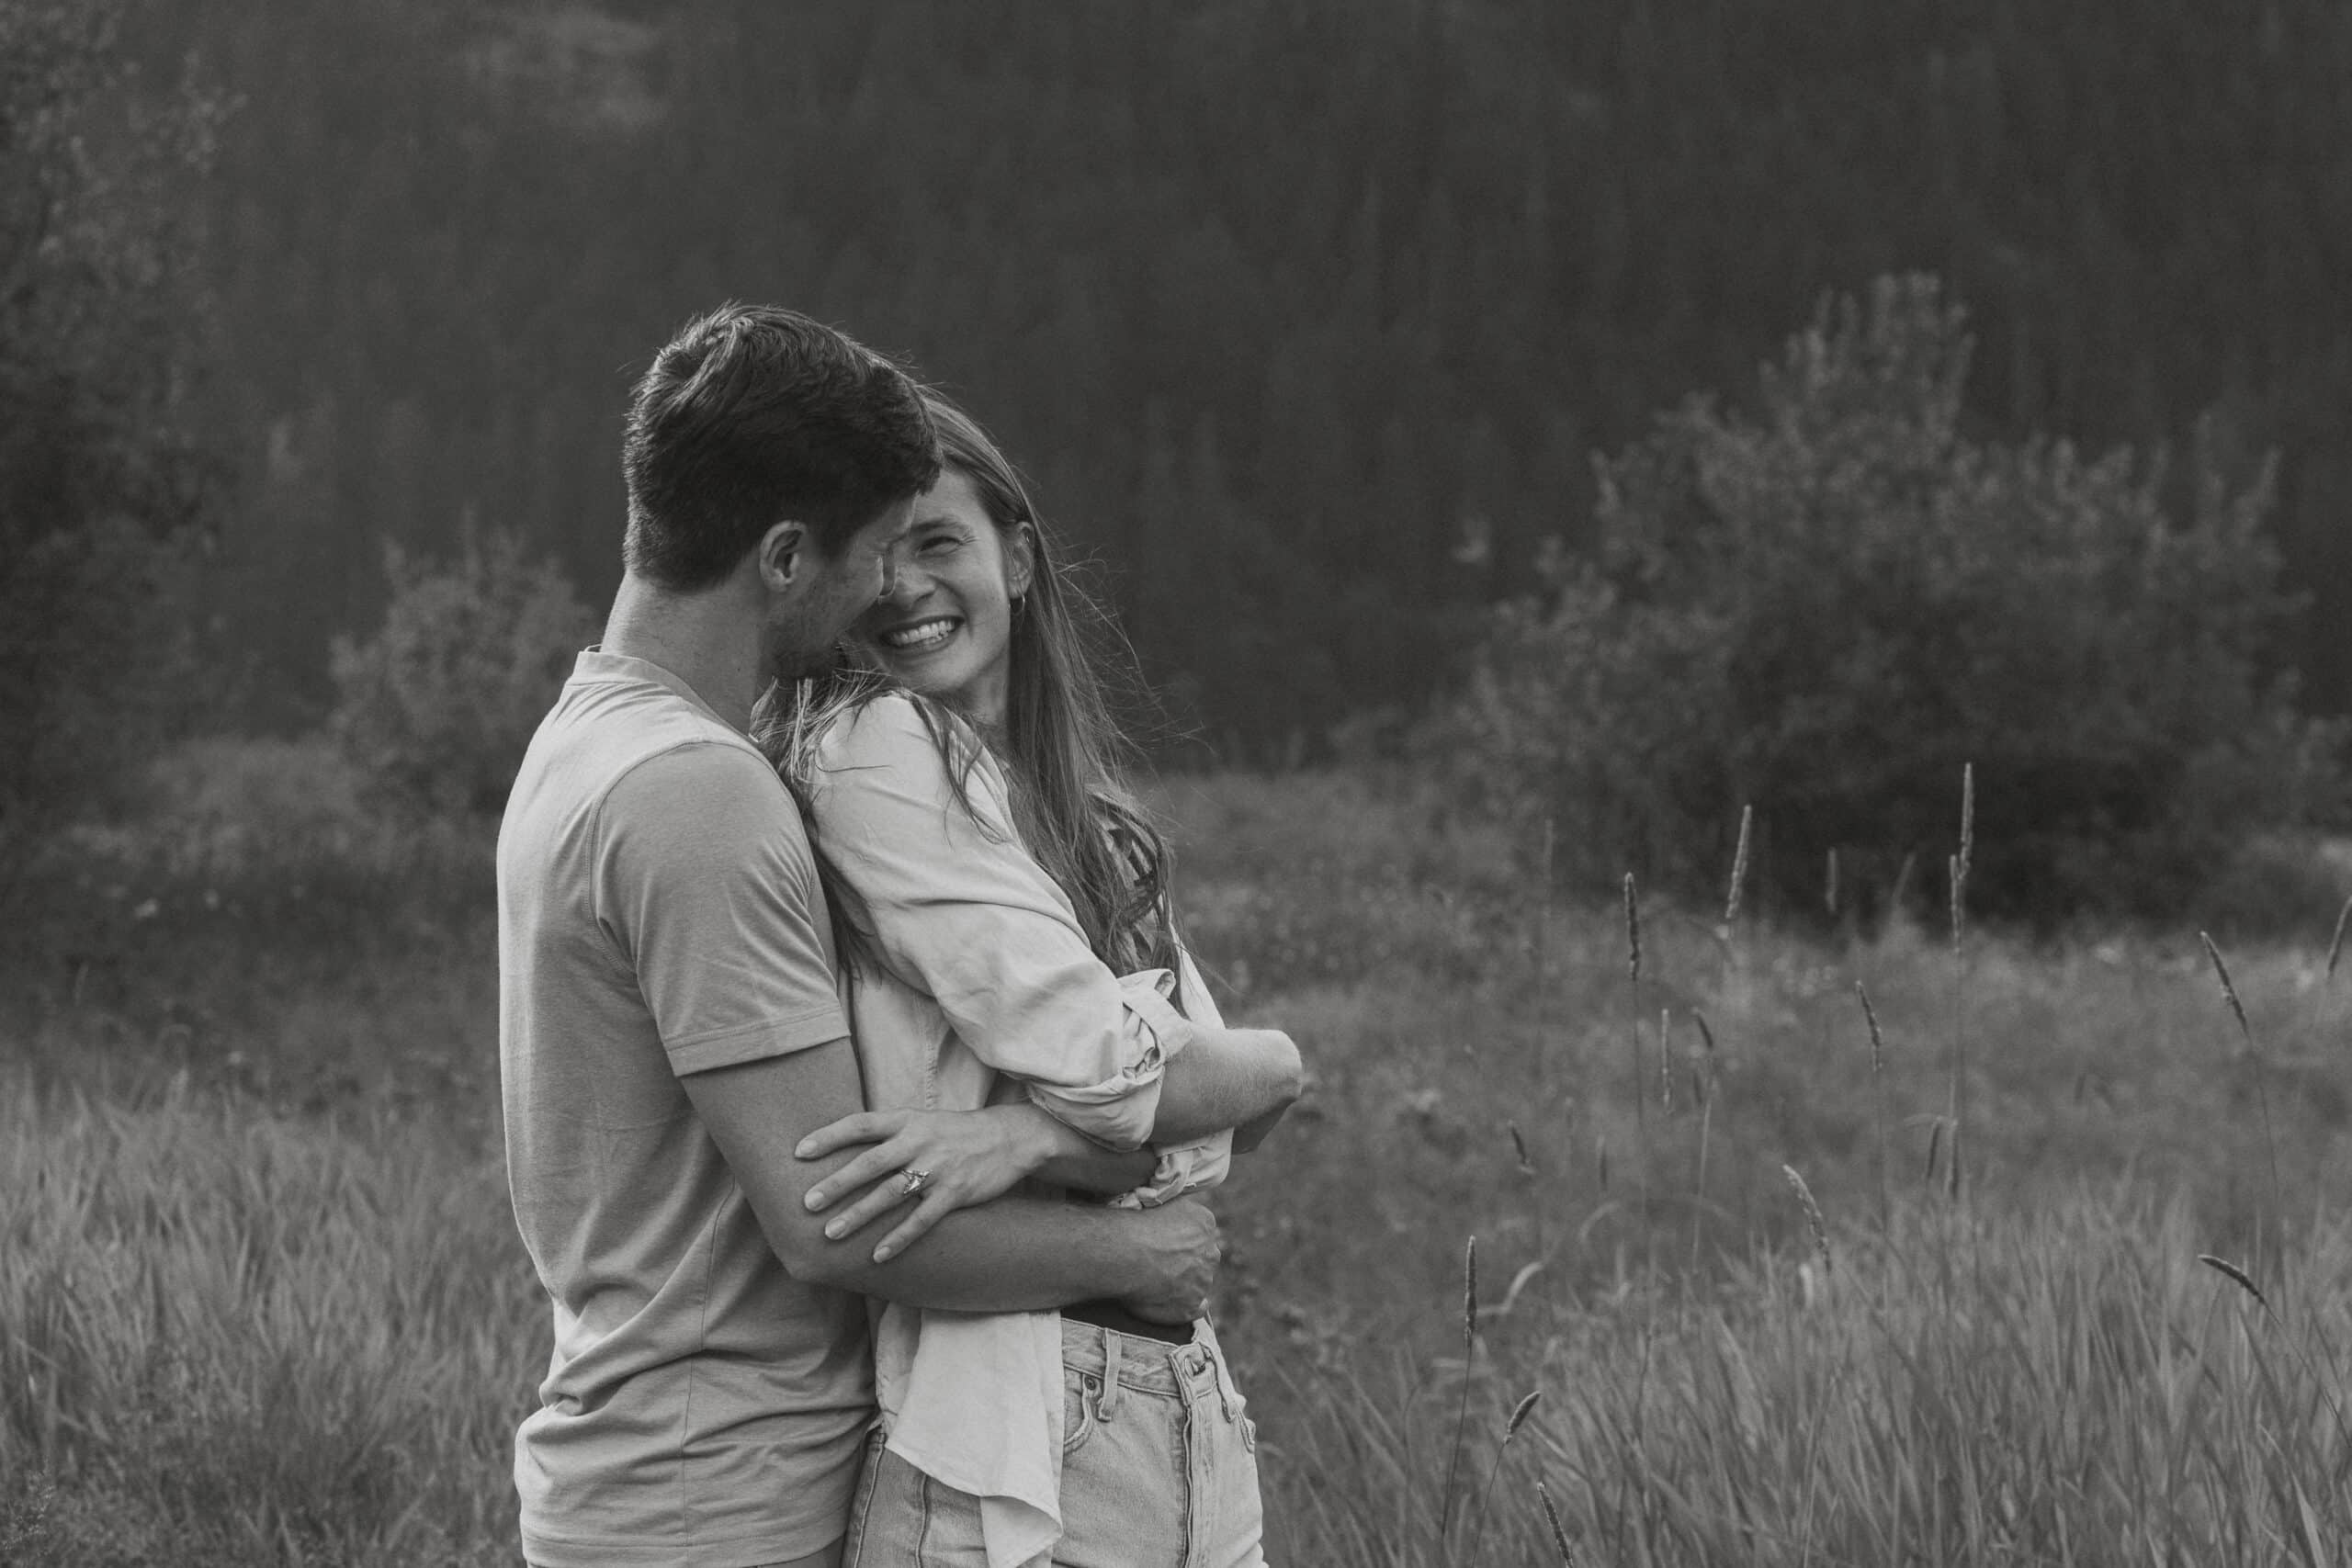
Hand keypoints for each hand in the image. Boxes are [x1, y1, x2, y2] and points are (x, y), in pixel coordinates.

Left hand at [796, 1106, 1046, 1262]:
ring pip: (890, 1194)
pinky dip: (899, 1238)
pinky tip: (877, 1255)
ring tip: (831, 1233)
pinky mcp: (955, 1193)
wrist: (1010, 1138)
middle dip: (837, 1184)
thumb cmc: (956, 1132)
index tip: (799, 1152)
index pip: (860, 1124)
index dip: (829, 1136)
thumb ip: (889, 1132)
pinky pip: (922, 1220)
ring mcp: (937, 1168)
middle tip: (807, 1203)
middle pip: (870, 1163)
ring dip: (859, 1215)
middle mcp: (919, 1142)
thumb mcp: (923, 1120)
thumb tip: (845, 1149)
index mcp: (907, 1121)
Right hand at [1119, 1197, 1220, 1323]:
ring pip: (1198, 1282)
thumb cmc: (1137, 1224)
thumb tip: (1178, 1214)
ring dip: (1185, 1282)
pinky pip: (1197, 1308)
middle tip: (1161, 1262)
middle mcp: (1210, 1253)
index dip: (1182, 1238)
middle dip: (1188, 1259)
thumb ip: (1178, 1209)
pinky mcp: (1191, 1307)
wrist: (1126, 1253)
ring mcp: (1202, 1282)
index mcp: (1205, 1223)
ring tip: (1156, 1282)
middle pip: (1203, 1257)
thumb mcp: (1163, 1200)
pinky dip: (1189, 1306)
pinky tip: (1175, 1303)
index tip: (1165, 1242)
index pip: (1200, 1232)